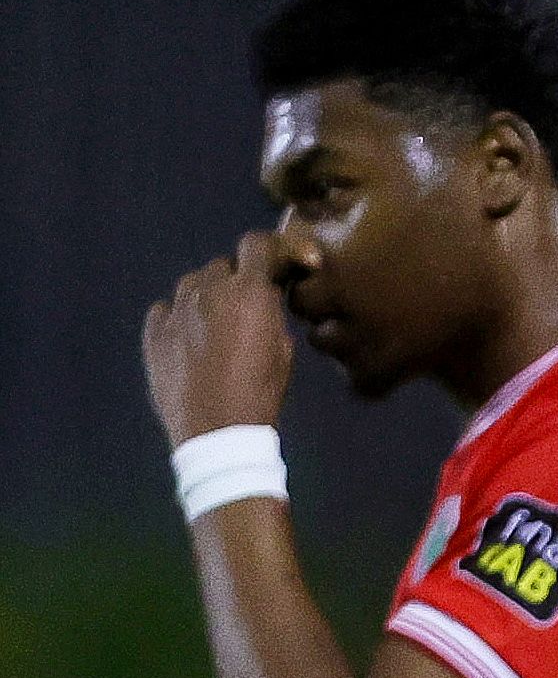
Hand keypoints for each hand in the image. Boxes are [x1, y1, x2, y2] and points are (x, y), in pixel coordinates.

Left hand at [143, 233, 295, 445]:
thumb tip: (263, 304)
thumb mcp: (284, 352)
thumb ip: (271, 316)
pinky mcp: (153, 332)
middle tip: (246, 309)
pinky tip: (188, 340)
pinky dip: (179, 317)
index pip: (257, 244)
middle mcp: (209, 292)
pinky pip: (166, 310)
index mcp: (249, 293)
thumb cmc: (260, 394)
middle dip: (237, 280)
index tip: (278, 265)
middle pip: (223, 266)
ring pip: (193, 284)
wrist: (216, 433)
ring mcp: (176, 311)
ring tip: (215, 326)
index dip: (271, 250)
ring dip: (207, 296)